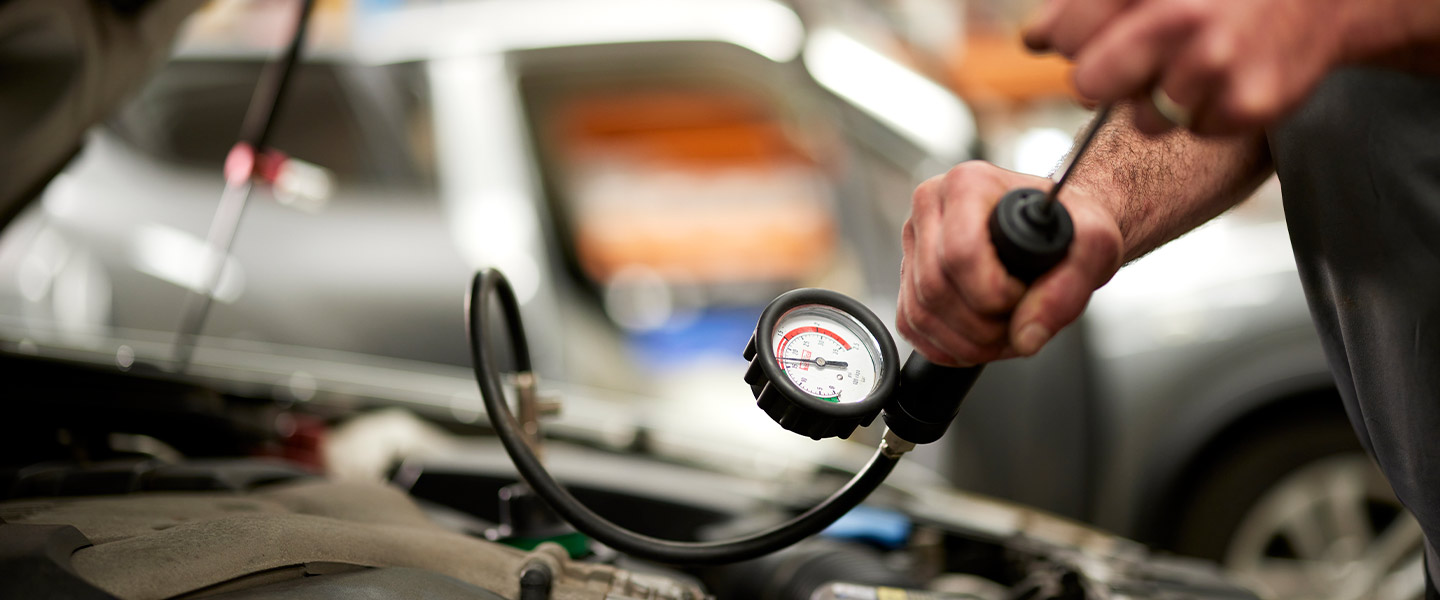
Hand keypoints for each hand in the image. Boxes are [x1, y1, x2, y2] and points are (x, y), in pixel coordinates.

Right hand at [898, 162, 1122, 365]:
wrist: (1058, 228)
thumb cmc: (1069, 226)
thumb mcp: (1094, 247)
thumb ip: (1066, 291)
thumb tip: (1026, 337)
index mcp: (967, 184)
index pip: (961, 255)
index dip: (996, 294)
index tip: (1025, 294)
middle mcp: (931, 207)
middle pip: (935, 290)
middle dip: (983, 326)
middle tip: (1019, 318)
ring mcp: (915, 242)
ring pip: (920, 314)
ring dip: (967, 342)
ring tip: (1005, 330)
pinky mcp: (908, 274)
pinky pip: (911, 325)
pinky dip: (946, 346)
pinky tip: (979, 336)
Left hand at [1022, 0, 1439, 133]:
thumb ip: (1086, 3)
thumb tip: (1032, 39)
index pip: (1061, 36)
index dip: (1076, 41)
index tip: (1101, 35)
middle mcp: (1176, 20)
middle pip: (1087, 86)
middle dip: (1106, 80)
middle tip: (1143, 60)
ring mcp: (1213, 66)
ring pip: (1142, 120)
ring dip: (1161, 101)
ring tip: (1198, 62)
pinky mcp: (1248, 105)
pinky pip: (1195, 132)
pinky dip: (1207, 113)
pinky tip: (1230, 76)